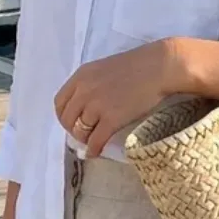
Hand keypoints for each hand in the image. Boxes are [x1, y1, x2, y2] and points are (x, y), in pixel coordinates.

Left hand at [55, 41, 179, 157]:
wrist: (159, 68)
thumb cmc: (137, 66)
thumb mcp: (104, 69)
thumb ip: (90, 84)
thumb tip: (84, 105)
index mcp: (81, 76)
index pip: (59, 102)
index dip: (64, 115)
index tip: (71, 121)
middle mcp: (84, 91)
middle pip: (67, 119)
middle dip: (73, 129)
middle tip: (83, 134)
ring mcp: (97, 106)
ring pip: (80, 131)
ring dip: (85, 139)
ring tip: (92, 142)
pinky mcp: (111, 119)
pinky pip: (95, 140)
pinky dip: (93, 149)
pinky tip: (96, 152)